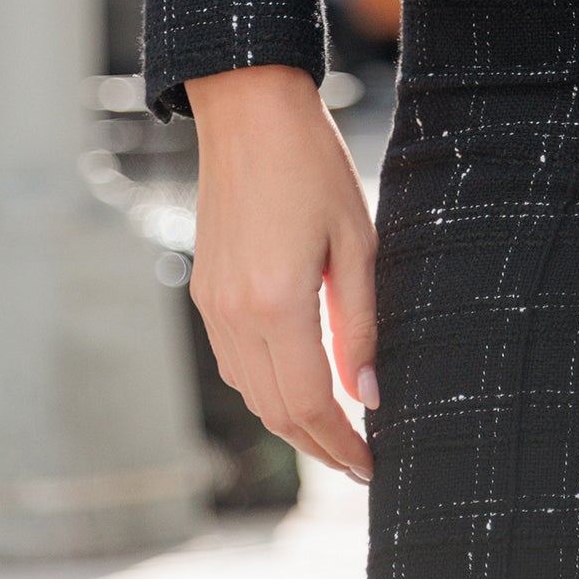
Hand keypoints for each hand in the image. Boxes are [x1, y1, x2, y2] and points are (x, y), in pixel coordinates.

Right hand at [186, 63, 377, 482]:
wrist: (248, 113)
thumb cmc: (313, 166)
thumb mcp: (357, 241)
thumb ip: (362, 324)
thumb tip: (370, 395)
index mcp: (277, 303)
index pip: (311, 403)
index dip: (343, 444)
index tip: (373, 466)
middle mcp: (235, 314)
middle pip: (277, 411)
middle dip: (320, 446)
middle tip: (360, 463)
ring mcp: (213, 306)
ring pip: (252, 393)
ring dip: (292, 421)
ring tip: (336, 433)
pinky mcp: (206, 292)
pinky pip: (235, 363)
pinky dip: (268, 388)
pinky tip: (299, 385)